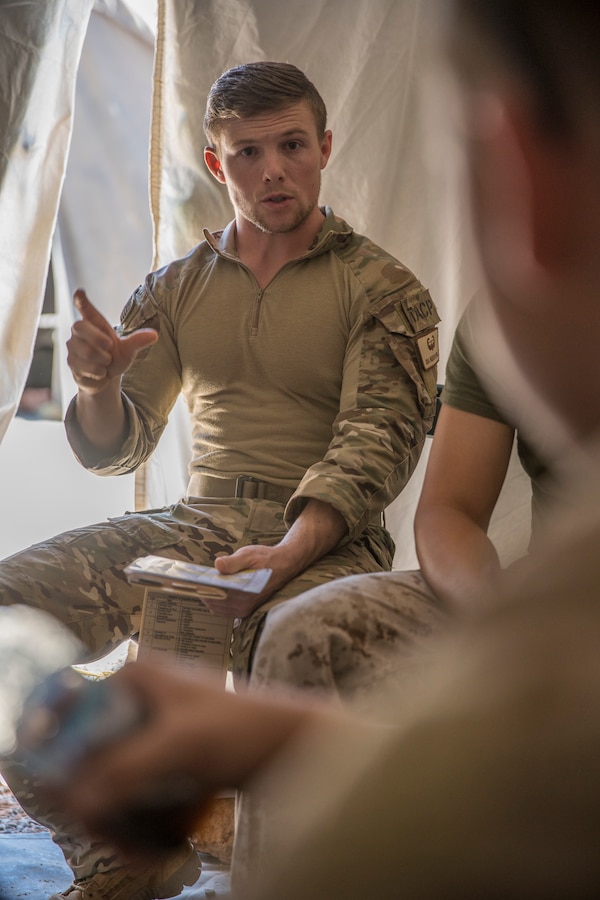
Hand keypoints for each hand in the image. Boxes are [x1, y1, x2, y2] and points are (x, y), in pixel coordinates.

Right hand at [56, 661, 315, 856]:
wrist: (296, 744)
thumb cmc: (243, 728)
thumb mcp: (179, 745)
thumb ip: (126, 770)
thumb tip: (75, 801)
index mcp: (135, 677)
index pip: (76, 716)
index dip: (62, 757)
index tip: (66, 799)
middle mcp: (140, 699)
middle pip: (92, 757)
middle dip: (97, 803)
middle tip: (108, 840)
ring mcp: (156, 729)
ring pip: (117, 781)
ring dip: (121, 821)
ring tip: (139, 853)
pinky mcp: (172, 757)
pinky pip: (143, 792)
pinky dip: (145, 820)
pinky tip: (156, 849)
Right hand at [67, 289, 157, 393]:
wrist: (104, 377)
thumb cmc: (114, 356)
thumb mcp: (127, 349)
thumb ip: (137, 341)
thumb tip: (154, 335)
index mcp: (94, 322)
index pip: (85, 308)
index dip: (81, 300)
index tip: (79, 292)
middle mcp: (79, 331)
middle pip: (80, 327)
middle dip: (99, 341)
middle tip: (109, 349)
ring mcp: (73, 347)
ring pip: (87, 352)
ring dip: (103, 362)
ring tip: (105, 363)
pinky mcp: (71, 363)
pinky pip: (87, 368)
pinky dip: (99, 373)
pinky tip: (99, 372)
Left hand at [207, 499, 347, 617]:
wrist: (284, 565)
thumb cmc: (266, 558)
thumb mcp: (248, 555)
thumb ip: (233, 562)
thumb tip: (218, 565)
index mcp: (244, 594)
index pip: (216, 597)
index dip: (202, 590)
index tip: (192, 582)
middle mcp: (244, 605)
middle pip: (214, 604)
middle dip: (204, 593)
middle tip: (193, 582)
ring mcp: (245, 609)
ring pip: (218, 608)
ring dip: (209, 598)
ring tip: (201, 585)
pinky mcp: (245, 609)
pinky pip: (225, 610)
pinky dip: (217, 602)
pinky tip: (212, 590)